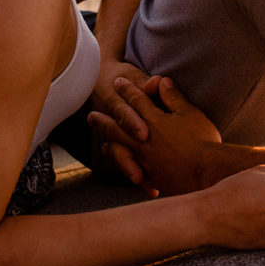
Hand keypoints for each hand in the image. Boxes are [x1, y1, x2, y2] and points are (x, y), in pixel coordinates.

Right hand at [88, 60, 162, 187]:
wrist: (105, 81)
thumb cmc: (125, 79)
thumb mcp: (135, 76)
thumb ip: (147, 83)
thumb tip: (159, 81)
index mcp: (115, 103)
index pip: (123, 114)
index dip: (133, 124)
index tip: (145, 134)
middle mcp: (113, 124)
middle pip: (118, 145)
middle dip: (129, 160)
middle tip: (141, 175)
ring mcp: (116, 138)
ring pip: (120, 157)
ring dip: (132, 170)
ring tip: (146, 184)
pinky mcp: (122, 147)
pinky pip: (128, 164)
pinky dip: (140, 176)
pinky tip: (152, 188)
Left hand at [89, 77, 220, 194]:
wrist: (208, 170)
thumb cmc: (202, 139)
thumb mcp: (190, 112)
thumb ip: (173, 97)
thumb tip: (161, 81)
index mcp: (154, 121)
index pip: (137, 101)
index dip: (127, 90)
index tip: (118, 82)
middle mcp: (144, 140)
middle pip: (118, 127)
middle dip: (104, 120)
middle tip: (92, 115)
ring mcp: (145, 160)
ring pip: (119, 150)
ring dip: (109, 144)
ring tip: (102, 142)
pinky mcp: (151, 176)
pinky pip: (132, 170)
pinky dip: (124, 167)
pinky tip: (124, 167)